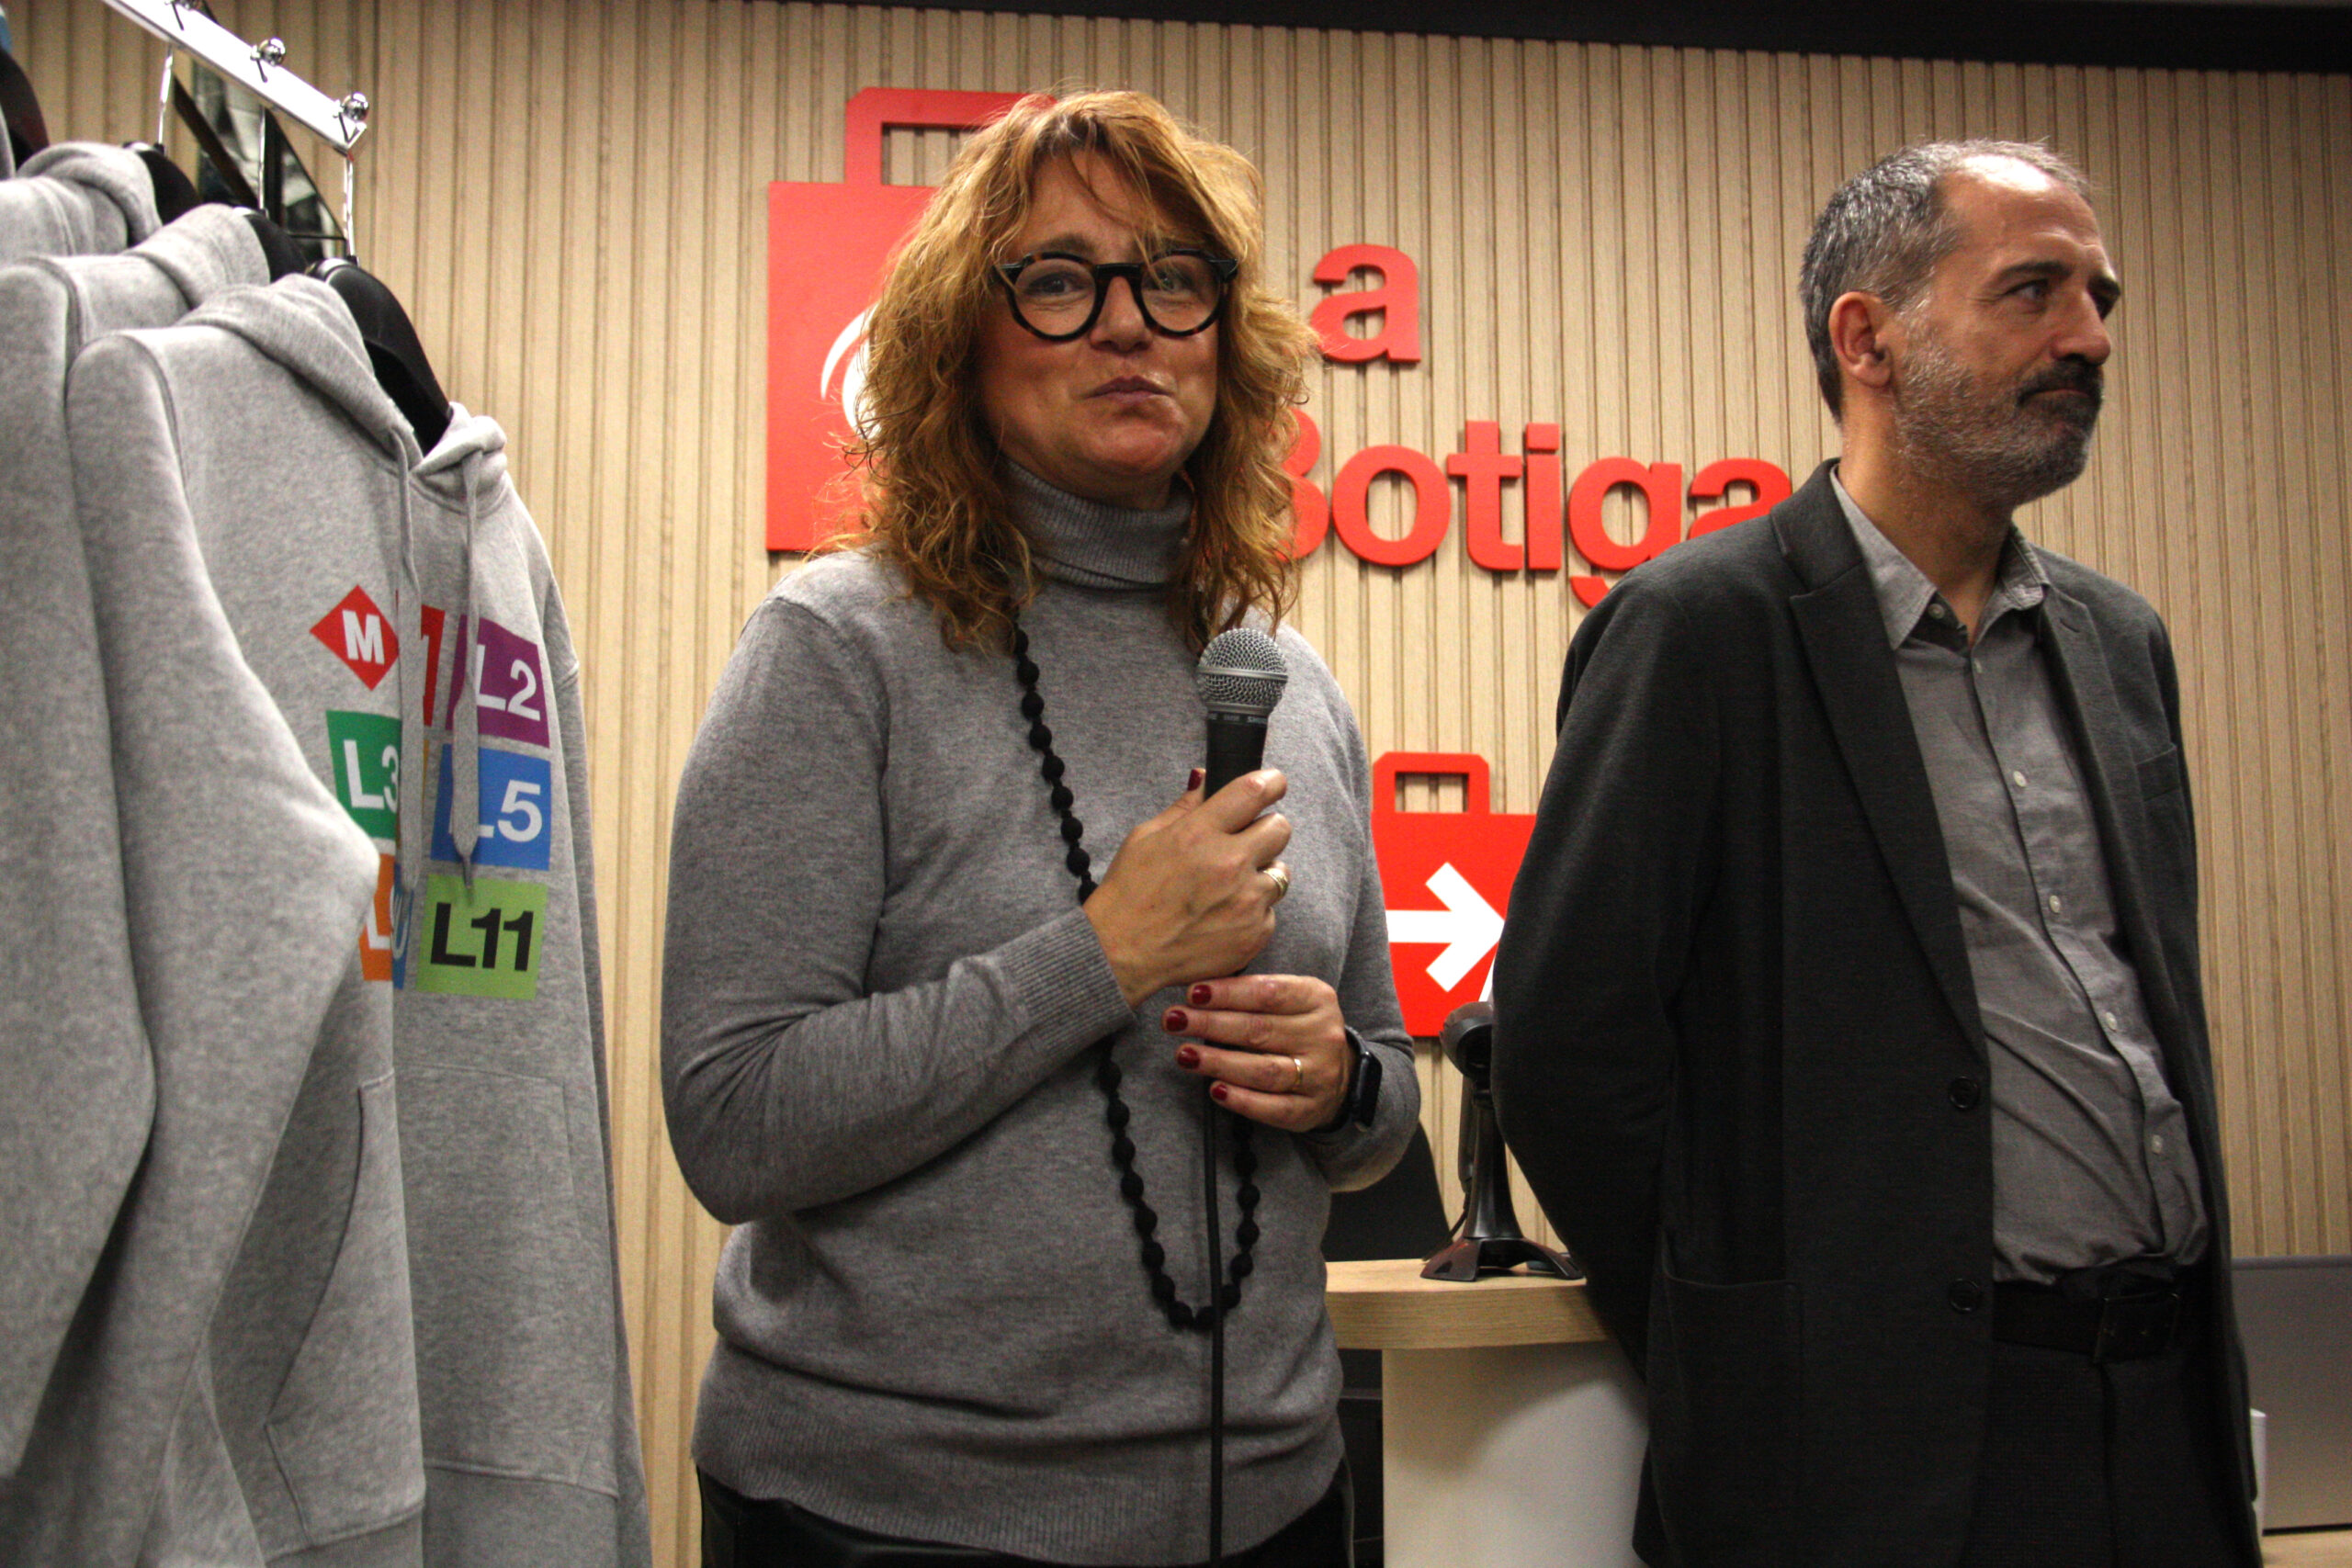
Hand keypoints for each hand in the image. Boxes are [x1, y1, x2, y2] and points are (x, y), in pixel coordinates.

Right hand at [1085, 770, 1291, 1006]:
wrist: (1121, 955)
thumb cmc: (1129, 895)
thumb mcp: (1145, 838)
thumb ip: (1185, 807)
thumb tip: (1206, 778)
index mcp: (1200, 833)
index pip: (1255, 791)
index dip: (1271, 782)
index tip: (1272, 783)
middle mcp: (1229, 864)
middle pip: (1280, 828)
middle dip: (1265, 830)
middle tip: (1244, 843)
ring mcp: (1246, 901)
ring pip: (1280, 872)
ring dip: (1260, 875)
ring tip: (1228, 888)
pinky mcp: (1255, 933)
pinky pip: (1270, 911)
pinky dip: (1252, 912)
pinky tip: (1222, 917)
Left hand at [1164, 974, 1350, 1132]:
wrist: (1338, 1075)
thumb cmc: (1298, 1028)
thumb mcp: (1291, 999)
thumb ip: (1254, 992)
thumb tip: (1198, 991)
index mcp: (1317, 999)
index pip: (1269, 992)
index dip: (1228, 993)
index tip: (1193, 993)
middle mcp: (1322, 1036)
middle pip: (1260, 1030)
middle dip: (1211, 1024)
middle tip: (1174, 1020)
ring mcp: (1319, 1075)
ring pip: (1264, 1070)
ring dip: (1219, 1062)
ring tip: (1185, 1054)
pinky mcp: (1309, 1110)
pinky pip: (1273, 1108)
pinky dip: (1242, 1100)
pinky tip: (1215, 1090)